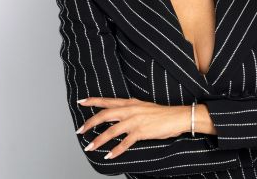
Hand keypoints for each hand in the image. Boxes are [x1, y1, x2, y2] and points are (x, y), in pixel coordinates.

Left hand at [75, 97, 190, 158]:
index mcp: (130, 102)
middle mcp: (130, 110)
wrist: (176, 116)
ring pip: (112, 130)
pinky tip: (109, 156)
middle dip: (90, 123)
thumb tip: (119, 112)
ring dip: (99, 140)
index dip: (93, 101)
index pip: (108, 101)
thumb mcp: (142, 106)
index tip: (81, 101)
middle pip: (105, 115)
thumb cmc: (160, 113)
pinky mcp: (141, 132)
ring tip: (89, 147)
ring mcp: (135, 121)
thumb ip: (130, 108)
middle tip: (80, 130)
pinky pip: (125, 143)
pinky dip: (116, 150)